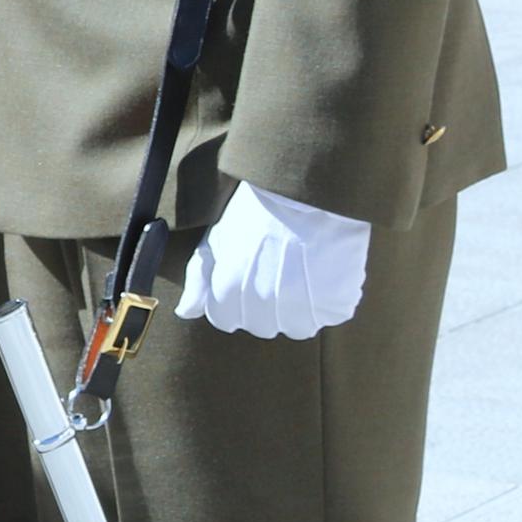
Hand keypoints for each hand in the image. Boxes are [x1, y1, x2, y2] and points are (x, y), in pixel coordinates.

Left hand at [172, 181, 370, 339]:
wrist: (305, 195)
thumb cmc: (256, 214)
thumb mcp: (216, 240)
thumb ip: (198, 280)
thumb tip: (186, 312)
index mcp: (227, 295)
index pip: (224, 320)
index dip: (232, 298)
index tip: (245, 275)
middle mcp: (262, 310)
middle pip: (261, 327)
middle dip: (264, 305)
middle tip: (274, 269)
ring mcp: (300, 311)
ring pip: (296, 327)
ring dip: (297, 306)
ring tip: (299, 270)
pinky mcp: (335, 307)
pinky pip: (330, 315)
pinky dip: (329, 299)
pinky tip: (322, 271)